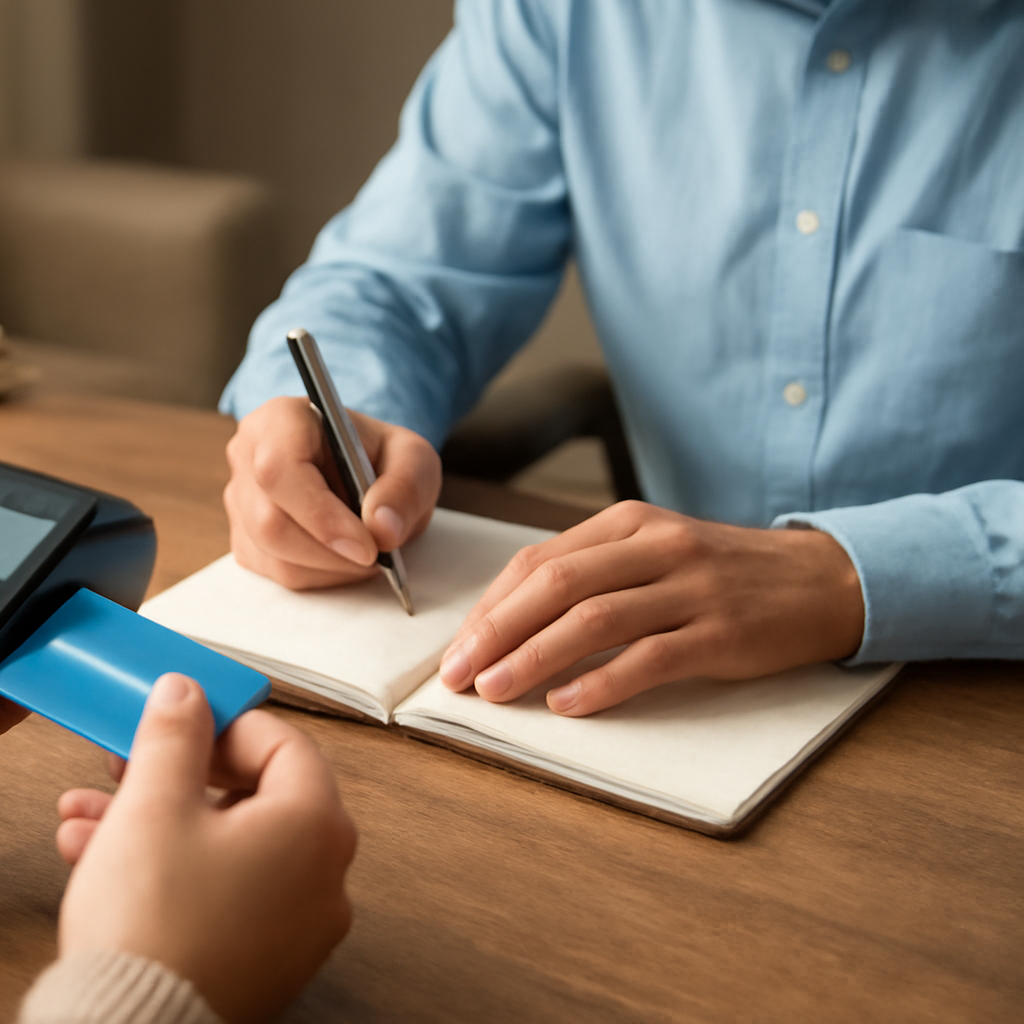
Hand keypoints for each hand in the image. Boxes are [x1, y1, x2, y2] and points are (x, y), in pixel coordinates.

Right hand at [53, 674, 355, 1023]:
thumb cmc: (152, 928)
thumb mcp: (154, 802)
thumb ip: (174, 735)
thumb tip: (186, 696)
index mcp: (315, 828)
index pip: (282, 743)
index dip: (222, 722)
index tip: (179, 717)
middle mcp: (321, 880)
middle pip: (250, 796)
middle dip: (172, 776)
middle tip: (129, 765)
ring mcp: (295, 928)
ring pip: (223, 847)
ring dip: (154, 822)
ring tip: (90, 818)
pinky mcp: (259, 963)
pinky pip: (218, 893)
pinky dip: (169, 870)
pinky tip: (101, 861)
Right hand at [224, 395, 440, 588]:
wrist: (358, 471)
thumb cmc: (377, 457)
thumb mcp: (413, 458)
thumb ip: (406, 486)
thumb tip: (382, 527)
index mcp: (280, 419)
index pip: (278, 469)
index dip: (320, 514)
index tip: (367, 545)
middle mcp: (247, 456)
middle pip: (269, 522)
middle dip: (330, 552)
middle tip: (375, 557)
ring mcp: (239, 499)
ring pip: (272, 554)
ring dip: (329, 567)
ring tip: (365, 552)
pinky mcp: (243, 537)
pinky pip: (274, 572)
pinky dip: (318, 576)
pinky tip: (341, 557)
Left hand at [438, 501, 865, 715]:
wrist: (822, 580)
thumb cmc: (721, 574)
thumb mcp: (653, 552)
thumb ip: (591, 574)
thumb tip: (508, 620)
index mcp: (627, 524)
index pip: (537, 561)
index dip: (489, 607)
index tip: (456, 648)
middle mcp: (655, 547)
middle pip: (555, 585)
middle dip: (496, 632)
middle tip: (458, 674)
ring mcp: (690, 588)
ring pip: (594, 618)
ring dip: (535, 657)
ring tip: (496, 691)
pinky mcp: (721, 633)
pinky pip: (651, 657)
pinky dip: (603, 682)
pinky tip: (568, 704)